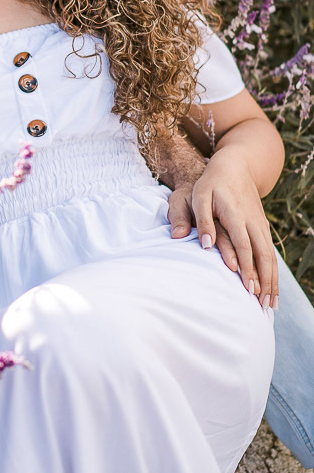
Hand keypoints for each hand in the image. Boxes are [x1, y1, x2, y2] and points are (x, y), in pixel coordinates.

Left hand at [167, 147, 277, 309]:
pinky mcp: (262, 227)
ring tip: (270, 305)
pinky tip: (272, 287)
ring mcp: (260, 225)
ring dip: (272, 281)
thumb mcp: (200, 196)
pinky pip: (271, 253)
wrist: (235, 166)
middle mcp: (253, 223)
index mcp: (236, 216)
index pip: (245, 247)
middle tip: (263, 307)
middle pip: (263, 256)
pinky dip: (273, 272)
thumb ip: (202, 221)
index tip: (249, 290)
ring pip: (270, 257)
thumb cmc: (212, 182)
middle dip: (265, 282)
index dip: (248, 269)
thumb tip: (205, 247)